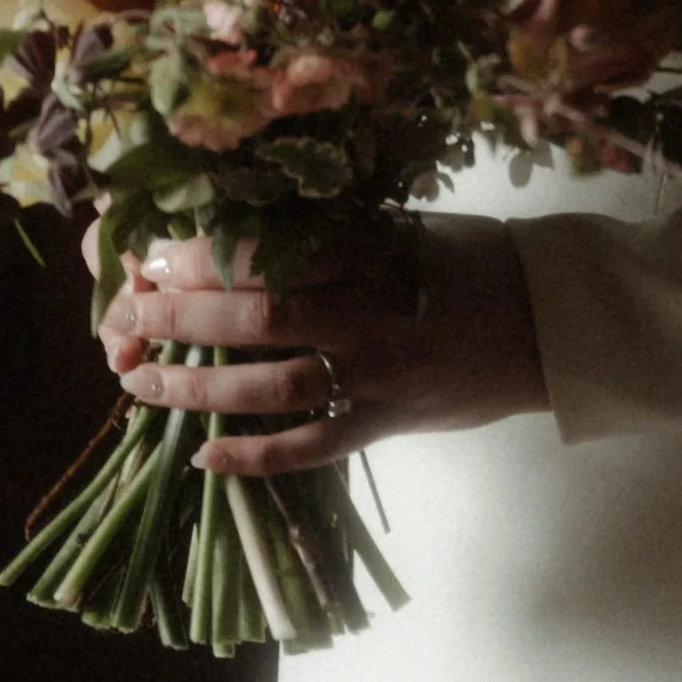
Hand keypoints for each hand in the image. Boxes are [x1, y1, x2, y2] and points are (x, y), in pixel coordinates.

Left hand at [85, 215, 547, 476]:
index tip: (152, 254)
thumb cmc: (474, 262)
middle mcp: (370, 314)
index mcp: (374, 252)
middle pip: (260, 315)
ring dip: (200, 388)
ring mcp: (380, 375)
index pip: (275, 249)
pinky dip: (258, 456)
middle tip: (127, 314)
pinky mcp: (390, 423)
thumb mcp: (409, 228)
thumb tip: (248, 223)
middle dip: (183, 316)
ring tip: (140, 384)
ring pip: (275, 387)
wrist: (553, 322)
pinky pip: (315, 448)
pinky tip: (205, 457)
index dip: (204, 255)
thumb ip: (338, 232)